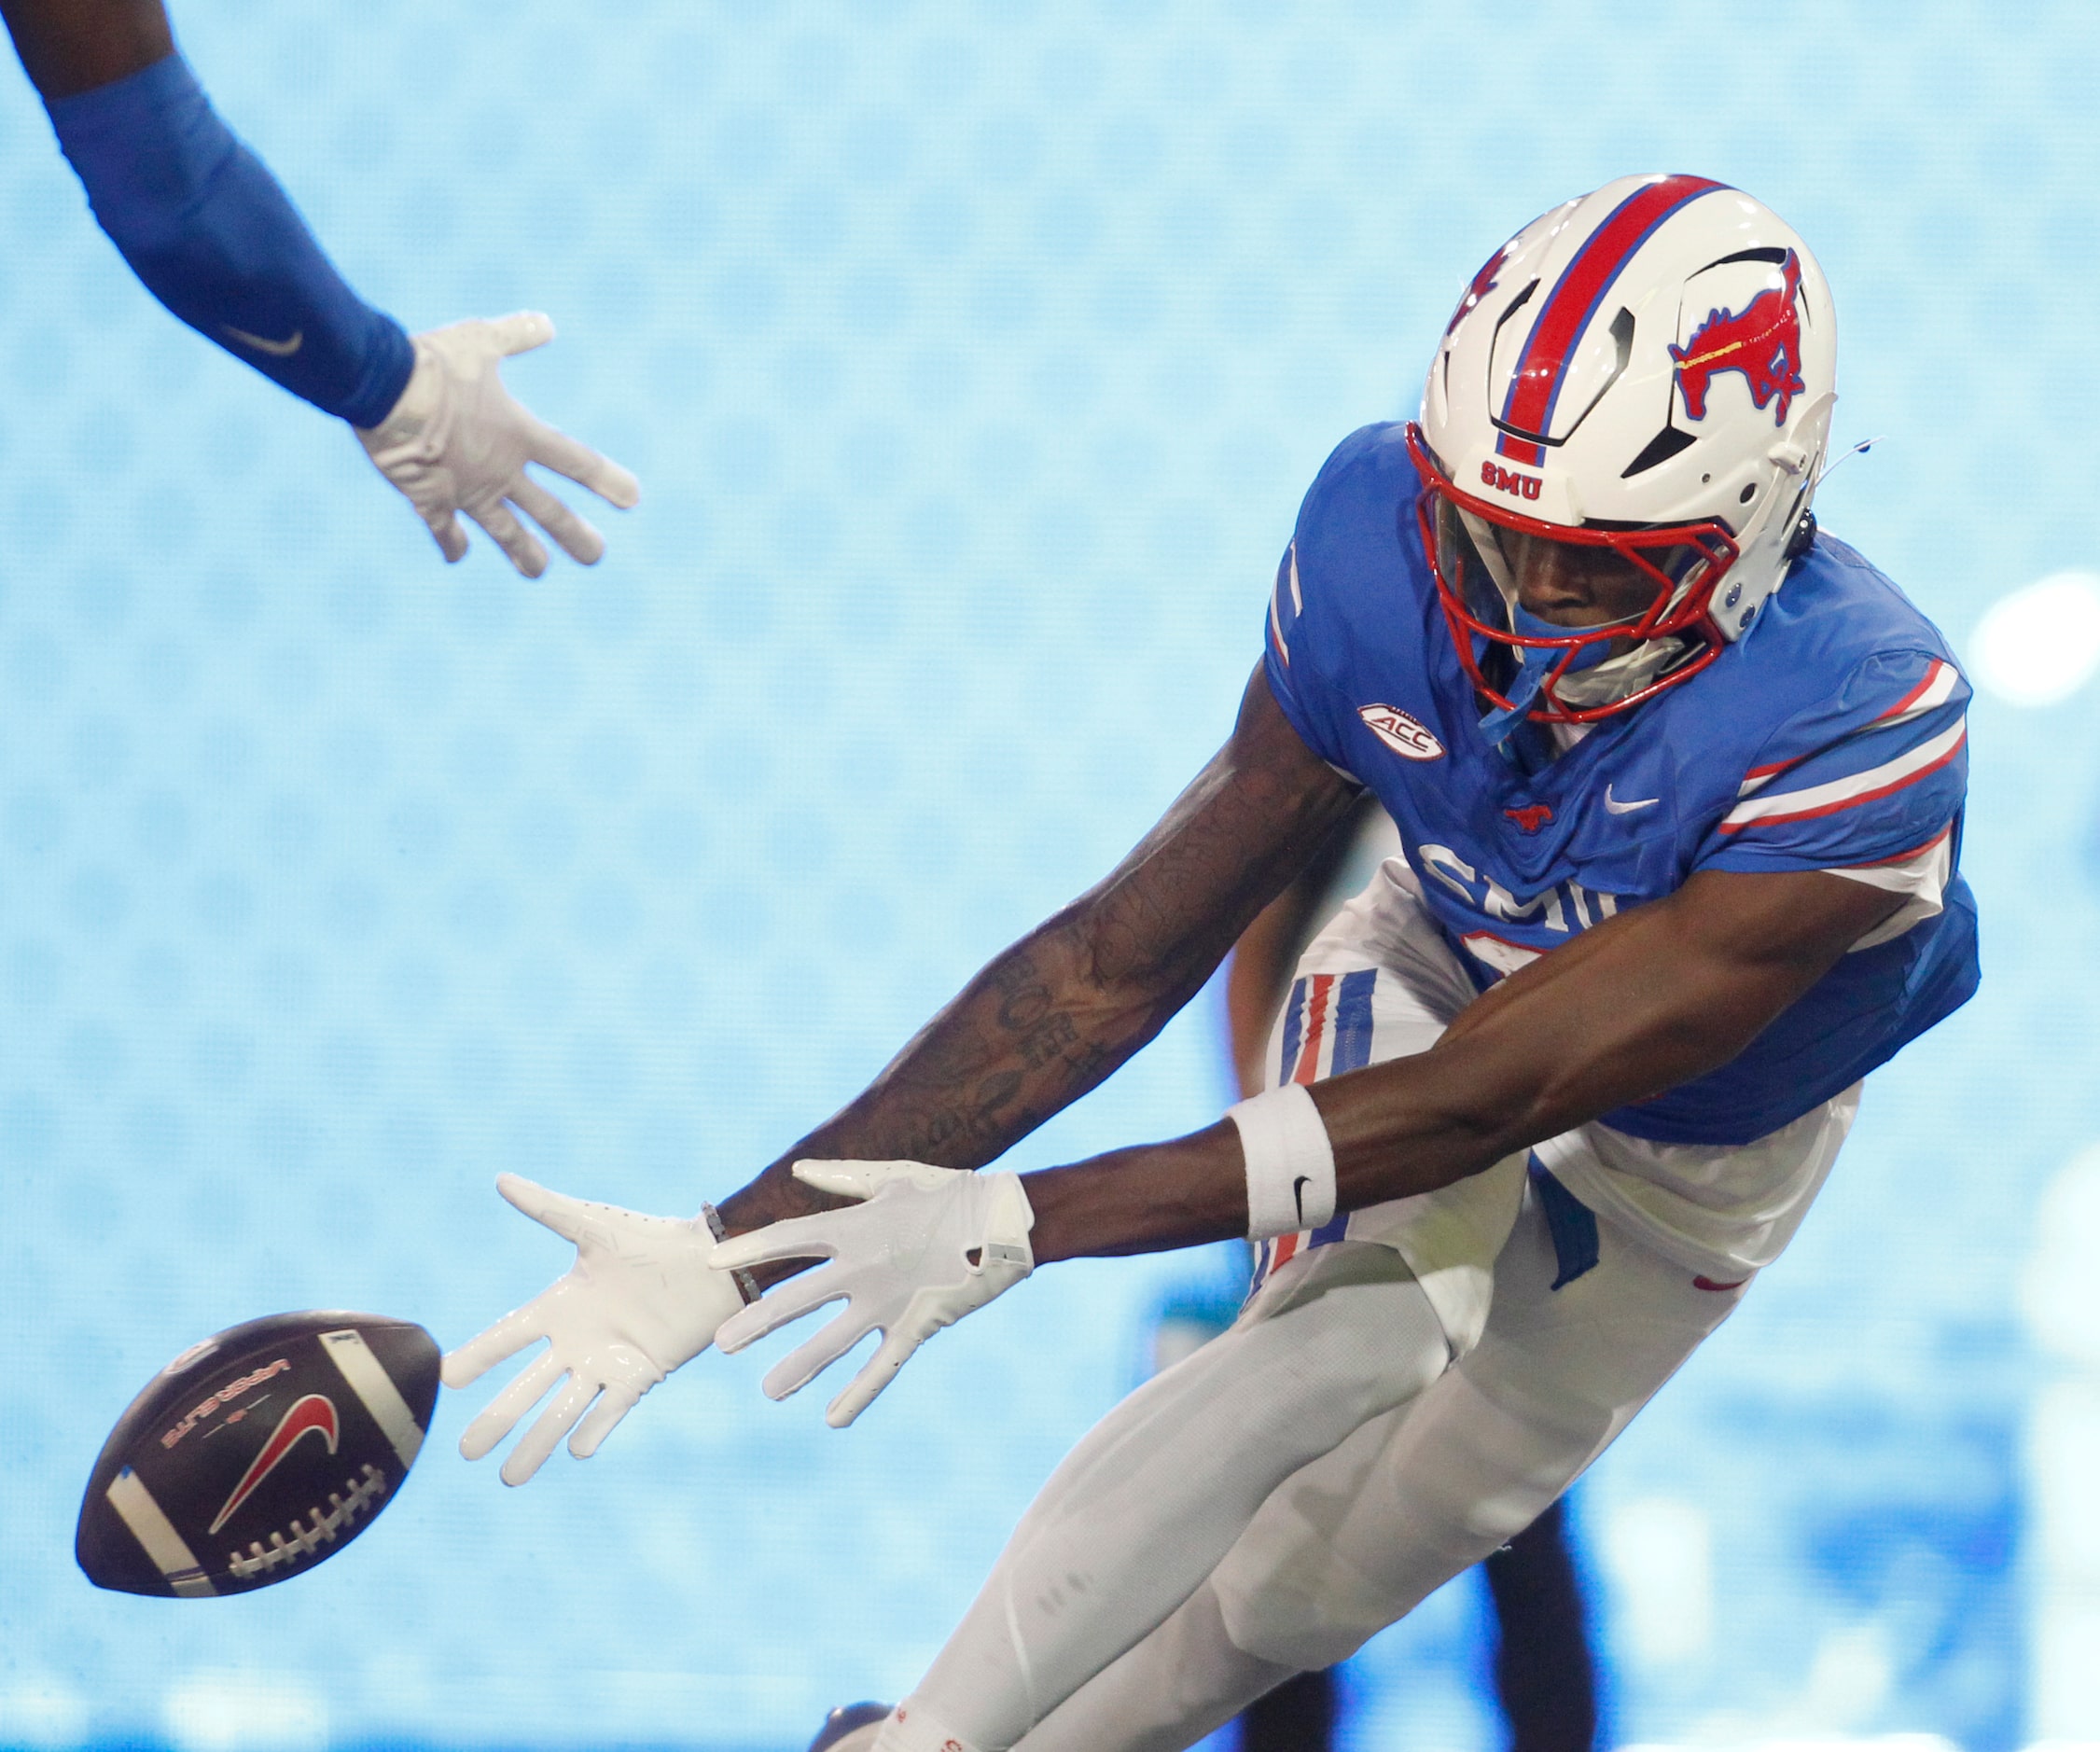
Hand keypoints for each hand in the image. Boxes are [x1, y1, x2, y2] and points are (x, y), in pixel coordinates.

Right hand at [355, 312, 639, 576]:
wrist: (381, 388)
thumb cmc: (434, 360)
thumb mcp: (481, 340)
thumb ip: (516, 334)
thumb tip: (547, 324)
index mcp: (519, 435)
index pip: (577, 463)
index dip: (607, 481)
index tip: (632, 498)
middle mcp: (500, 471)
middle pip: (550, 514)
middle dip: (576, 537)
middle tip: (596, 555)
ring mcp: (467, 490)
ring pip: (505, 533)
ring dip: (525, 554)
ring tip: (539, 571)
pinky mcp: (429, 499)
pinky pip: (444, 530)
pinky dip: (451, 542)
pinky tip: (458, 556)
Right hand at [442, 1173, 745, 1484]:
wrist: (712, 1260)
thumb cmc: (652, 1239)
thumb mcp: (594, 1225)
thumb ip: (548, 1209)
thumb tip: (501, 1178)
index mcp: (561, 1305)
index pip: (508, 1336)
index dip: (479, 1356)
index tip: (443, 1380)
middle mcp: (578, 1341)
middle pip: (527, 1388)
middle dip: (497, 1419)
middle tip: (464, 1453)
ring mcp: (608, 1361)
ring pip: (563, 1409)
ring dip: (538, 1441)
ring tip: (510, 1479)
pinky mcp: (642, 1374)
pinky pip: (613, 1409)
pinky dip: (596, 1429)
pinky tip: (576, 1453)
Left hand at [710, 1161, 1033, 1427]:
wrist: (1005, 1219)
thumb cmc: (949, 1191)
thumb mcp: (892, 1177)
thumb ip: (842, 1177)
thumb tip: (798, 1169)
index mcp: (853, 1227)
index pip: (787, 1239)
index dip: (747, 1251)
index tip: (712, 1262)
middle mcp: (861, 1267)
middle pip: (795, 1298)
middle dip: (755, 1322)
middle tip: (719, 1344)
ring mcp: (888, 1301)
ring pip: (832, 1342)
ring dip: (798, 1368)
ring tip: (769, 1392)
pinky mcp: (917, 1326)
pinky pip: (883, 1367)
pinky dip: (858, 1395)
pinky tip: (833, 1420)